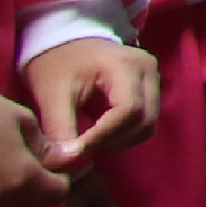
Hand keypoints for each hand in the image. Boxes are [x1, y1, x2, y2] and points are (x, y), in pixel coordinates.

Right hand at [0, 89, 68, 206]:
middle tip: (28, 164)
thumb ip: (46, 147)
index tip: (51, 164)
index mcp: (23, 180)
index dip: (59, 179)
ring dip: (13, 195)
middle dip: (37, 188)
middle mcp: (0, 203)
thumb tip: (66, 160)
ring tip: (2, 168)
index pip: (57, 194)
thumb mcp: (23, 121)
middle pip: (33, 205)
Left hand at [25, 35, 161, 167]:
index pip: (128, 111)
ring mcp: (153, 78)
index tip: (73, 154)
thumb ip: (60, 130)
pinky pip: (146, 120)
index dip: (103, 137)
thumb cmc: (57, 63)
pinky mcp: (150, 87)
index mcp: (125, 65)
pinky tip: (102, 133)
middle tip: (81, 150)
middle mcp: (148, 70)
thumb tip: (64, 165)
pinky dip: (125, 134)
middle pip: (144, 121)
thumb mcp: (52, 94)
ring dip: (120, 141)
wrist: (65, 40)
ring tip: (90, 142)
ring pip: (149, 125)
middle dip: (112, 142)